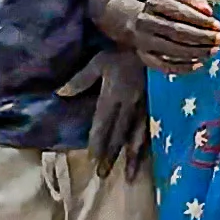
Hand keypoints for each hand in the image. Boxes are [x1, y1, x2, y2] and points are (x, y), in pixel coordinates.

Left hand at [76, 48, 151, 176]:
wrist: (155, 43)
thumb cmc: (122, 51)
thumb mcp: (98, 61)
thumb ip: (81, 79)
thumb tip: (61, 94)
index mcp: (114, 94)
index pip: (103, 123)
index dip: (97, 142)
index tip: (92, 159)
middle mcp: (130, 105)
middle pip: (119, 135)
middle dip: (111, 156)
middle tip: (103, 175)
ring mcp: (146, 107)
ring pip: (138, 137)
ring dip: (132, 158)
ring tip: (128, 176)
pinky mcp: (158, 107)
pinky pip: (152, 131)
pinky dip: (148, 147)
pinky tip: (146, 159)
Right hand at [105, 0, 219, 71]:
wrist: (132, 23)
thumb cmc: (164, 11)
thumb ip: (193, 1)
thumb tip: (208, 11)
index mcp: (154, 3)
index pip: (179, 11)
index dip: (200, 19)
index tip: (217, 25)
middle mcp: (146, 22)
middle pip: (177, 32)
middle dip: (202, 37)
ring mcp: (143, 42)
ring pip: (173, 50)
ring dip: (197, 52)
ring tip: (214, 50)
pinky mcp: (145, 58)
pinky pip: (166, 66)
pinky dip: (185, 67)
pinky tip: (200, 63)